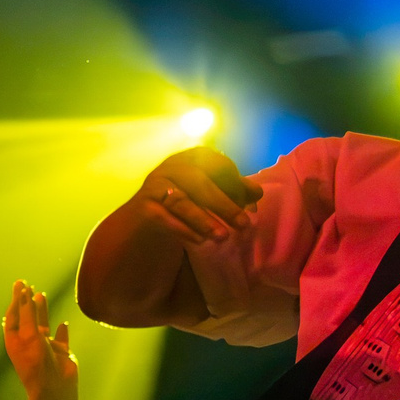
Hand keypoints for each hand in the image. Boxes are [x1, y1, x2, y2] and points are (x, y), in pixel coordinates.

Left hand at [3, 280, 76, 399]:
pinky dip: (62, 330)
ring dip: (42, 310)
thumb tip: (25, 293)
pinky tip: (63, 324)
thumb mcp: (29, 335)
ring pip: (43, 324)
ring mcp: (45, 346)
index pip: (14, 314)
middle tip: (27, 285)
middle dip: (26, 301)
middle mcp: (28, 341)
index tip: (20, 284)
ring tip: (42, 294)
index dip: (16, 299)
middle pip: (26, 317)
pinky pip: (61, 338)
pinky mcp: (60, 352)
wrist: (54, 387)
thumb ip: (28, 313)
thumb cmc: (37, 362)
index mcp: (15, 339)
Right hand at [132, 146, 259, 244]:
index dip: (233, 180)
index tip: (250, 200)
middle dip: (223, 204)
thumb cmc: (188, 202)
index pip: (215, 163)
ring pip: (180, 201)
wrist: (147, 220)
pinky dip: (183, 229)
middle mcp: (170, 167)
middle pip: (199, 182)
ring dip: (203, 220)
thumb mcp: (211, 194)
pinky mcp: (143, 207)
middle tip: (244, 224)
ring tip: (223, 237)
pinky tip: (200, 241)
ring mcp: (154, 186)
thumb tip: (257, 193)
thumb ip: (233, 191)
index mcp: (191, 159)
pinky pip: (163, 218)